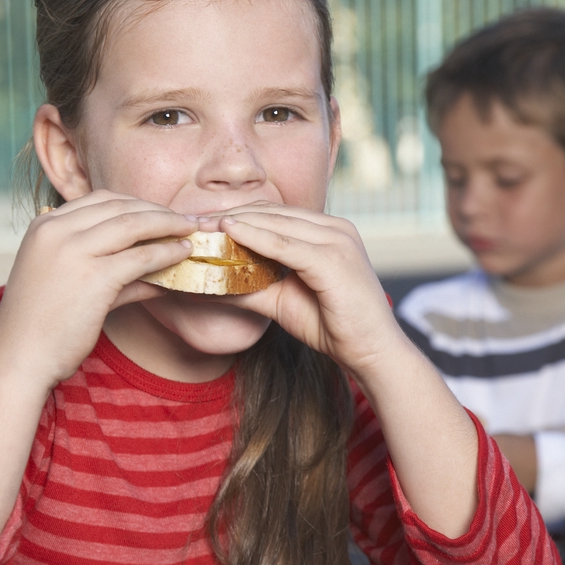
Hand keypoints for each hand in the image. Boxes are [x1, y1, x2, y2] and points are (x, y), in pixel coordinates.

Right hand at [0, 190, 198, 387]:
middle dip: (157, 211)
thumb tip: (151, 271)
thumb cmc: (41, 326)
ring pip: (134, 224)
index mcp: (45, 226)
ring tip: (191, 233)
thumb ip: (106, 268)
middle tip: (185, 220)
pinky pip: (141, 256)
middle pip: (119, 206)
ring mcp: (73, 250)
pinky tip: (182, 255)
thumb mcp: (65, 281)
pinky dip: (167, 253)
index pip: (100, 200)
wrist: (19, 358)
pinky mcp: (94, 276)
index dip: (136, 204)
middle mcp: (56, 230)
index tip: (160, 213)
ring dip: (169, 226)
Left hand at [206, 203, 404, 377]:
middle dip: (229, 216)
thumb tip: (208, 287)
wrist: (372, 352)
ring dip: (235, 224)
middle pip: (272, 212)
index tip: (201, 224)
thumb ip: (250, 289)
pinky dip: (254, 237)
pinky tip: (228, 234)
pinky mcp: (334, 259)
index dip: (236, 216)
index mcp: (329, 232)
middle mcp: (336, 228)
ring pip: (276, 223)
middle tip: (192, 223)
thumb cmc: (334, 326)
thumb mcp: (282, 301)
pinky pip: (285, 244)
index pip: (275, 214)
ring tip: (202, 228)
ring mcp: (338, 240)